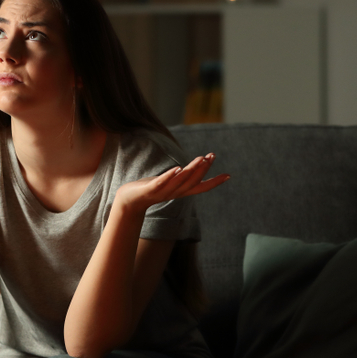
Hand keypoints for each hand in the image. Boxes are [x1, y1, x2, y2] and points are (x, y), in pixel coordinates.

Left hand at [114, 153, 229, 214]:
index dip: (214, 182)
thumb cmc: (150, 190)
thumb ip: (181, 178)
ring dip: (191, 170)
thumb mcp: (168, 184)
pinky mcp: (149, 189)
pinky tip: (177, 168)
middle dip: (202, 169)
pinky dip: (170, 176)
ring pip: (180, 182)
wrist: (128, 201)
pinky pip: (162, 183)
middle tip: (211, 156)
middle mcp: (174, 193)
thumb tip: (190, 169)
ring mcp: (162, 192)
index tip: (228, 175)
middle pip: (192, 182)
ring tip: (200, 158)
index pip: (200, 188)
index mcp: (180, 191)